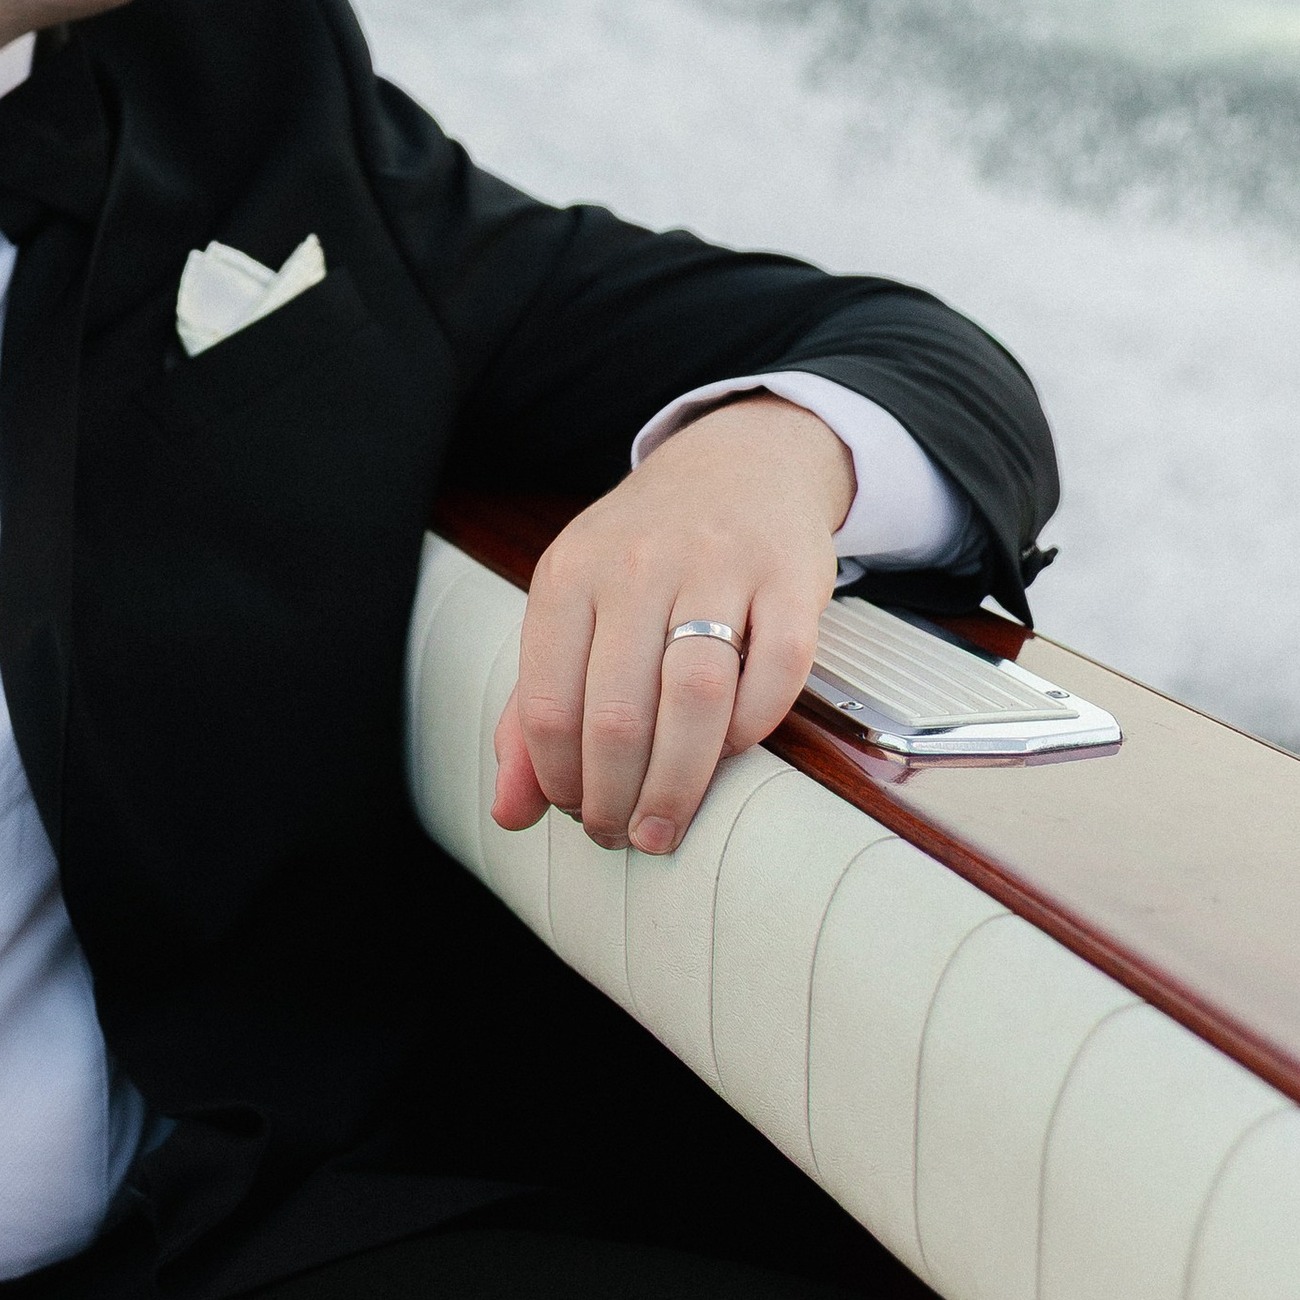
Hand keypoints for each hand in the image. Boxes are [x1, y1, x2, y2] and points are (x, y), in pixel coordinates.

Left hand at [492, 396, 852, 859]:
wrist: (738, 465)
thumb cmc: (643, 555)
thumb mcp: (572, 611)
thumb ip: (533, 712)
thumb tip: (509, 811)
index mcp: (567, 577)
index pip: (547, 706)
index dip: (557, 781)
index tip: (573, 812)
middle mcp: (635, 566)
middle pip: (618, 717)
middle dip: (616, 800)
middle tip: (623, 835)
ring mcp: (716, 568)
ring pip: (693, 702)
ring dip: (678, 784)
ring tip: (666, 825)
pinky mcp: (789, 578)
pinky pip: (774, 673)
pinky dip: (751, 728)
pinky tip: (731, 750)